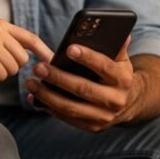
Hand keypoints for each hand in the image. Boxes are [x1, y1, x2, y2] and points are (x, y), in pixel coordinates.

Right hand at [0, 19, 52, 81]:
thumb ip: (7, 42)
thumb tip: (28, 57)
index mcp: (1, 24)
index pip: (29, 38)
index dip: (43, 50)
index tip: (52, 60)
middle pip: (22, 59)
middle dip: (11, 67)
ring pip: (12, 69)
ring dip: (0, 74)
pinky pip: (1, 75)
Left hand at [25, 36, 140, 131]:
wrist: (128, 103)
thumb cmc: (117, 74)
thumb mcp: (121, 60)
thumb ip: (117, 46)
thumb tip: (120, 31)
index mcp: (123, 79)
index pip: (105, 67)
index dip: (88, 57)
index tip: (69, 48)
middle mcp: (115, 100)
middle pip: (83, 89)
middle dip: (58, 78)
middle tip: (39, 67)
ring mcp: (104, 116)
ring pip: (72, 107)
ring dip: (48, 96)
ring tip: (31, 83)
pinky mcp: (92, 127)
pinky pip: (67, 118)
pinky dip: (49, 108)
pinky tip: (35, 98)